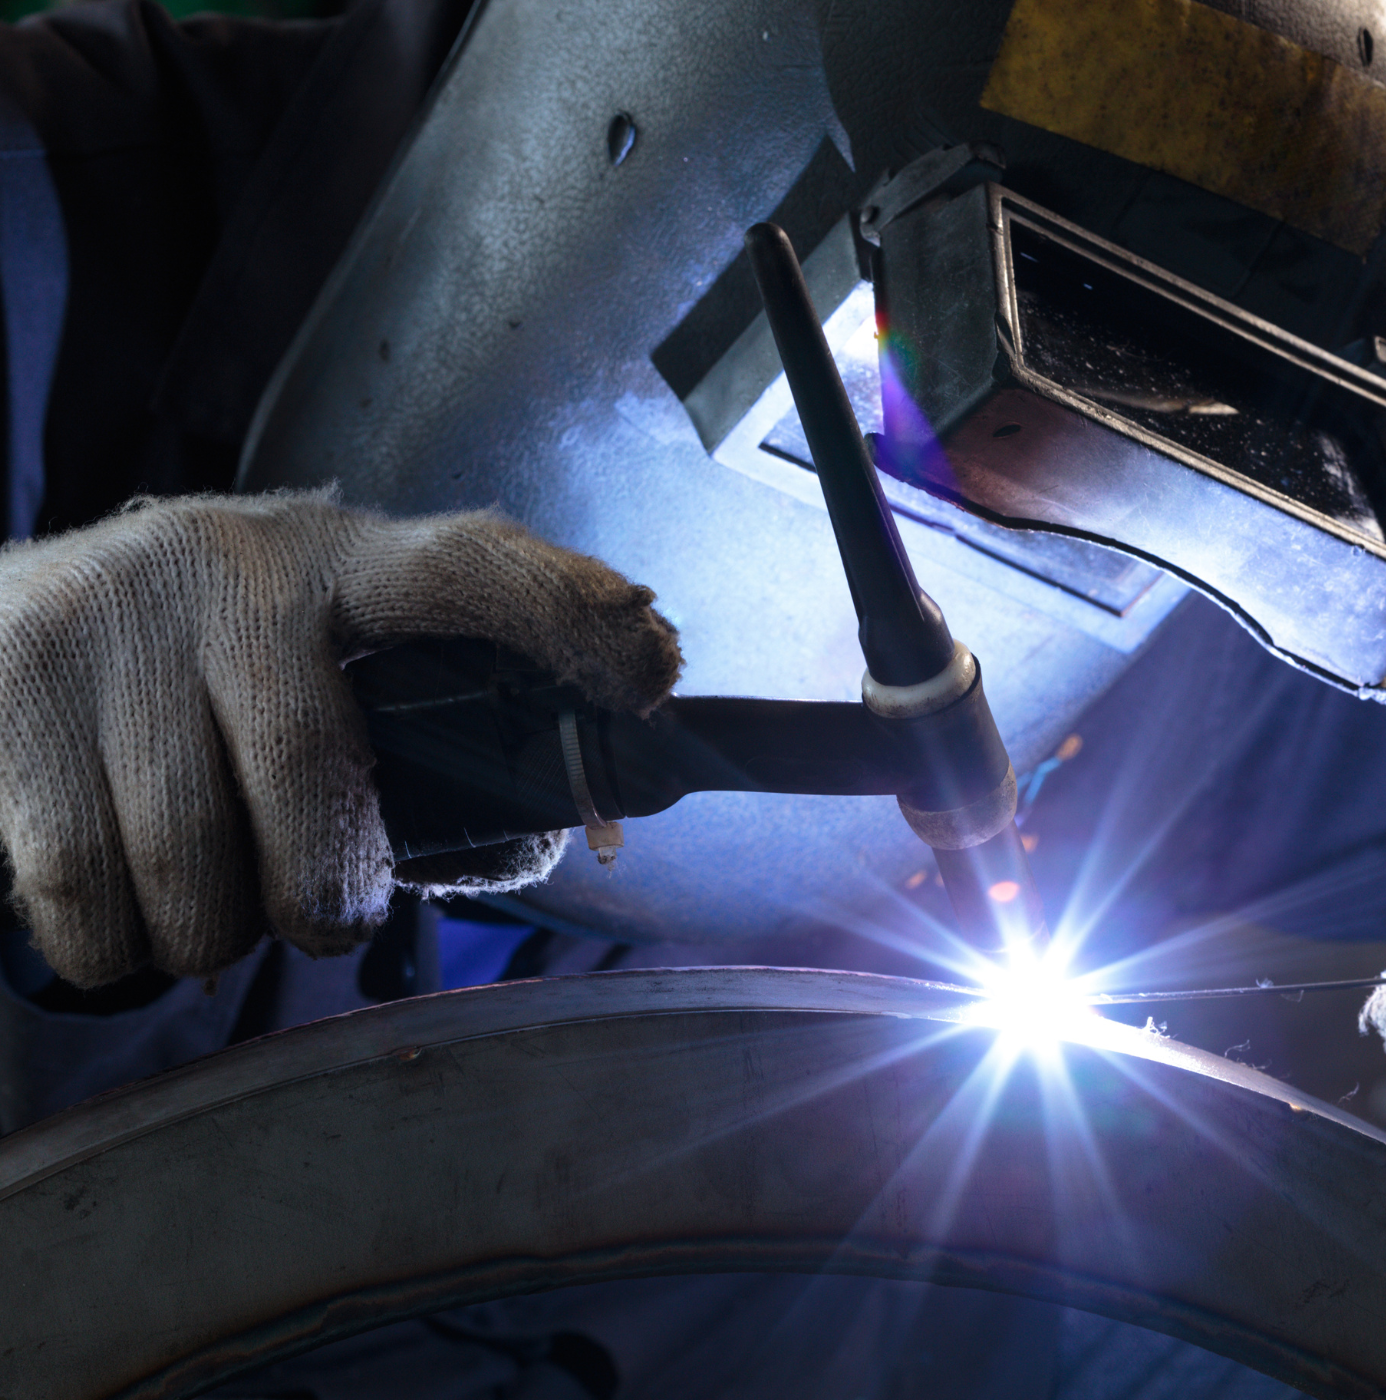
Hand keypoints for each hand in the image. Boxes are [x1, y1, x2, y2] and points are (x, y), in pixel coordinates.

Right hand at [0, 491, 678, 986]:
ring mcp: (111, 615)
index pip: (473, 567)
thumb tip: (549, 833)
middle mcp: (233, 568)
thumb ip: (419, 740)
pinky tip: (119, 908)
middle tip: (313, 913)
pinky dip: (109, 944)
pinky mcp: (4, 681)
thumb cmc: (202, 681)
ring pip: (188, 860)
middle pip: (313, 780)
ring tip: (203, 902)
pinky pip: (78, 888)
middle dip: (320, 894)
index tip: (648, 672)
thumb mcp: (316, 668)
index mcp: (343, 563)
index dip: (565, 615)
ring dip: (206, 930)